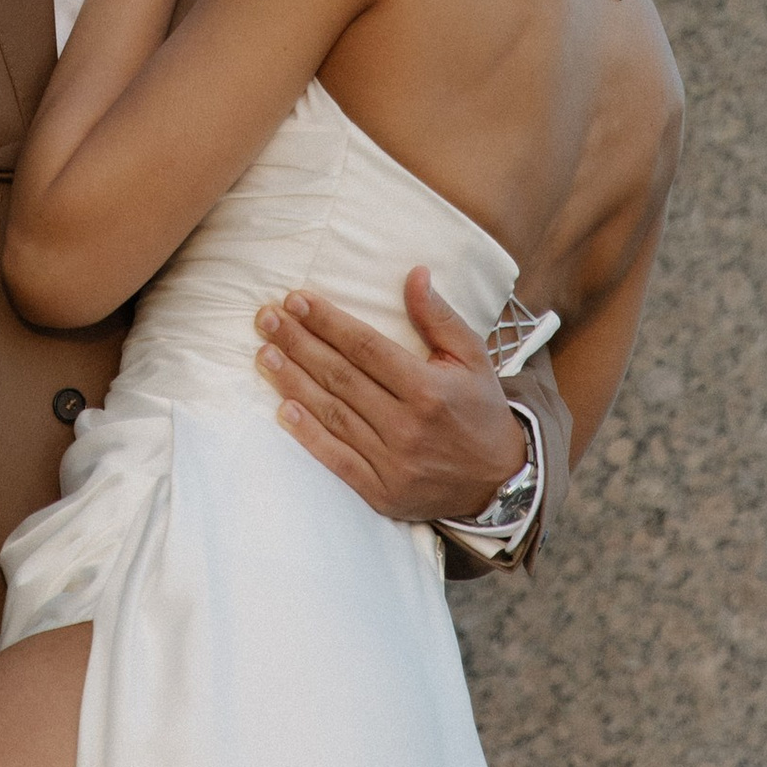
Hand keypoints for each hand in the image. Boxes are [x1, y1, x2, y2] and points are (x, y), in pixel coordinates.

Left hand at [252, 265, 526, 525]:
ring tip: (265, 353)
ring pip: (332, 414)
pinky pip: (337, 460)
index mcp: (429, 389)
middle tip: (265, 318)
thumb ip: (438, 316)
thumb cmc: (480, 409)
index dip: (327, 322)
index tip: (296, 299)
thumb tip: (414, 274)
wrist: (501, 482)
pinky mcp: (382, 492)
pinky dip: (308, 435)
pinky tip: (283, 410)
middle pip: (340, 377)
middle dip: (298, 343)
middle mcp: (408, 426)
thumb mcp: (472, 356)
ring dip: (293, 381)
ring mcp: (393, 463)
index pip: (365, 347)